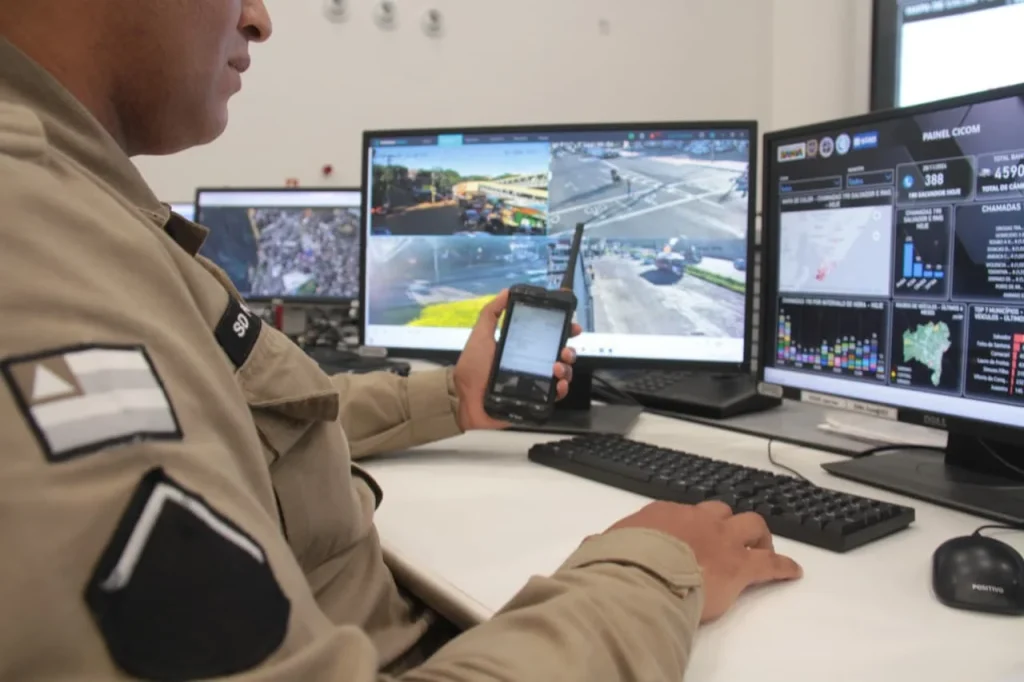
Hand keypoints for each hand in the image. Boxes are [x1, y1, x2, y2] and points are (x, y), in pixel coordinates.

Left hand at [453, 289, 581, 430]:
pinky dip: (563, 388)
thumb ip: (491, 313)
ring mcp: (536, 383)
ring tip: (557, 366)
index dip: (562, 328)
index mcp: (521, 348)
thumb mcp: (480, 336)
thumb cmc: (473, 368)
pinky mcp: (536, 400)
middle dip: (568, 348)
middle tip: (565, 348)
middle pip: (560, 353)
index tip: (571, 324)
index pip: (547, 336)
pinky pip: (557, 394)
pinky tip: (559, 383)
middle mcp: (531, 364)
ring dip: (567, 367)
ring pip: (562, 372)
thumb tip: (507, 291)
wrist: (465, 400)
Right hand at [608, 501, 801, 622]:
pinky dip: (783, 567)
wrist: (643, 574)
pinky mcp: (740, 566)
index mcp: (663, 515)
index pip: (681, 514)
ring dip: (759, 535)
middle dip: (727, 522)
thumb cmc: (620, 562)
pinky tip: (793, 572)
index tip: (688, 536)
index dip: (688, 525)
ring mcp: (722, 539)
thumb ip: (601, 544)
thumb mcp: (603, 547)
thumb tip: (589, 546)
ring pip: (751, 524)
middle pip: (720, 511)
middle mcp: (696, 520)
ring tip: (763, 546)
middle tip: (732, 538)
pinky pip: (770, 563)